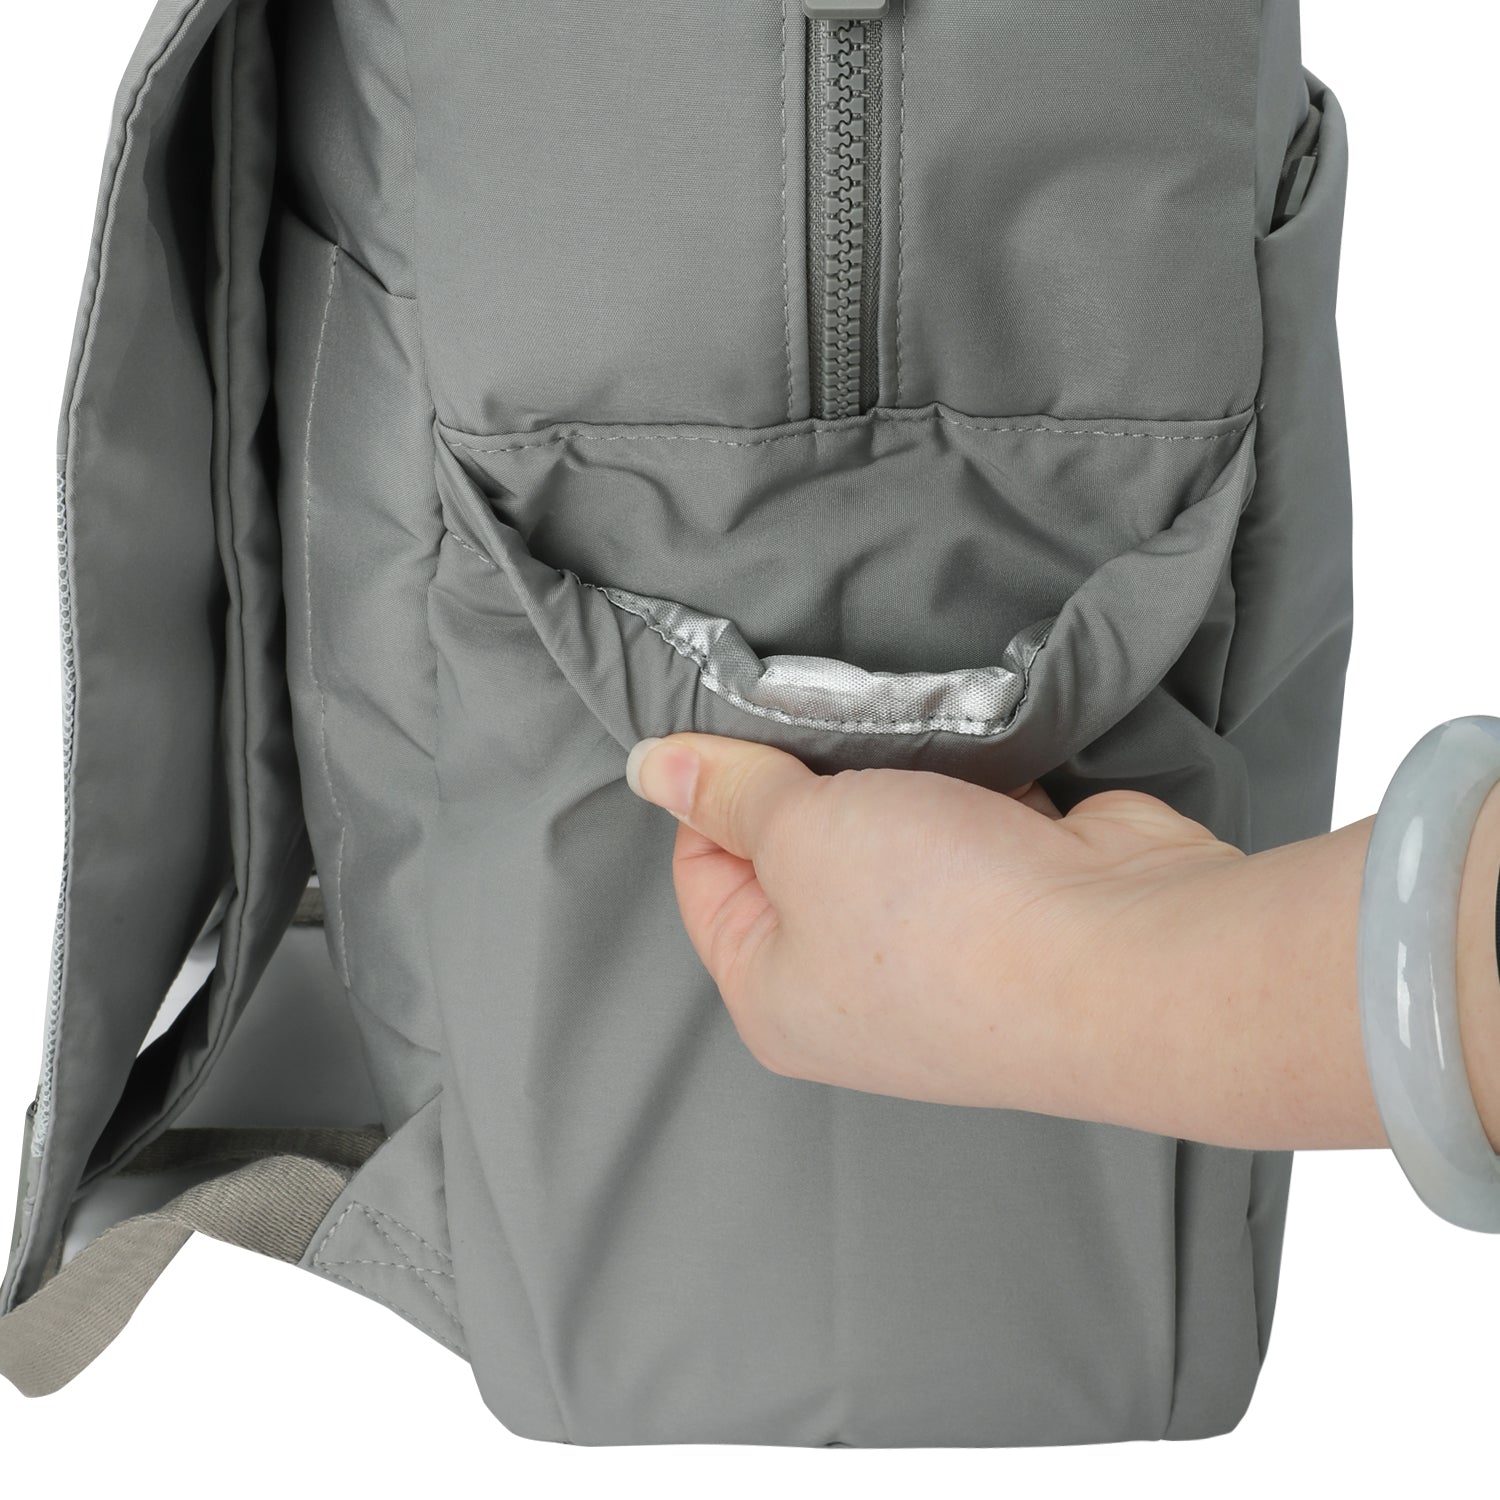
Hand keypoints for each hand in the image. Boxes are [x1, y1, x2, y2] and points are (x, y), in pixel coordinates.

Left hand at [624, 733, 1245, 1124]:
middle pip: (798, 850)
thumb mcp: (800, 833)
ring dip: (898, 775)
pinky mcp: (1017, 902)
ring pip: (890, 830)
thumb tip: (647, 767)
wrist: (1127, 955)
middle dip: (813, 774)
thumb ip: (729, 789)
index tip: (742, 723)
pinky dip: (972, 785)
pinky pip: (970, 824)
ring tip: (908, 730)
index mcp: (772, 995)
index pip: (702, 875)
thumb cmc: (938, 915)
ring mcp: (941, 950)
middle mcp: (851, 988)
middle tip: (827, 711)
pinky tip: (977, 751)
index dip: (713, 790)